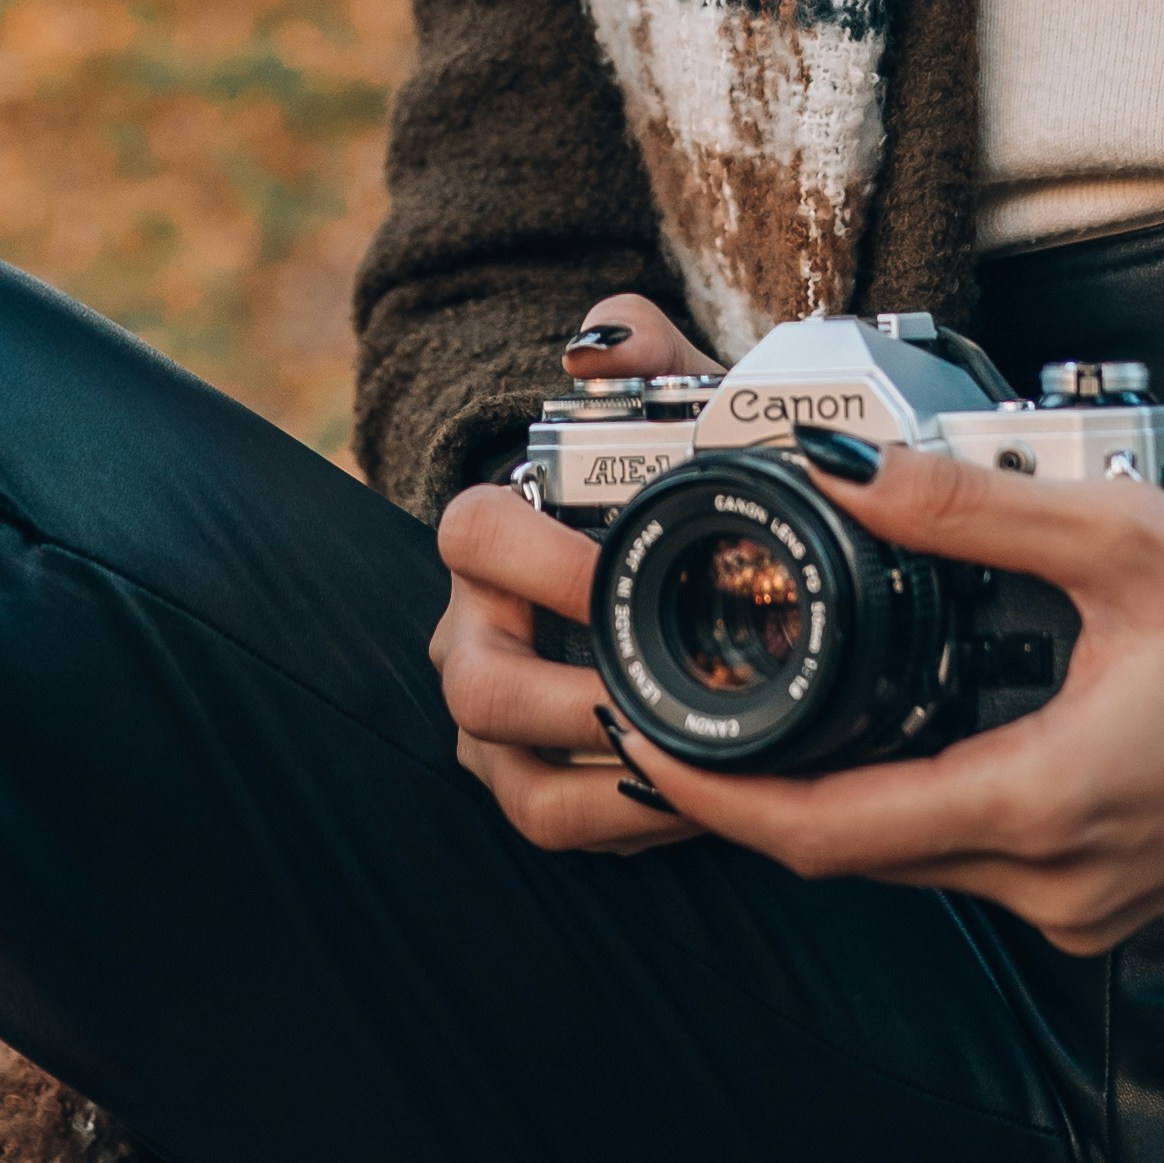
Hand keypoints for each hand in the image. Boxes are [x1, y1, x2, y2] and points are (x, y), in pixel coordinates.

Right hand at [429, 290, 714, 857]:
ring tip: (688, 765)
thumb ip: (648, 358)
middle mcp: (472, 633)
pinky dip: (621, 820)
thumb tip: (604, 341)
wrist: (674, 574)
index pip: (470, 536)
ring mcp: (491, 720)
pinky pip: (553, 821)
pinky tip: (693, 798)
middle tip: (653, 699)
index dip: (536, 562)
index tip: (616, 573)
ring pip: (509, 773)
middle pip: (475, 683)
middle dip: (566, 701)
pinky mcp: (531, 782)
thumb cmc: (670, 496)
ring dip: (600, 779)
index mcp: (493, 542)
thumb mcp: (672, 420)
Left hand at [596, 448, 1163, 952]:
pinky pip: (970, 866)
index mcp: (1049, 801)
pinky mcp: (1099, 905)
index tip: (642, 742)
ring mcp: (1078, 907)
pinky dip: (913, 808)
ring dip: (834, 798)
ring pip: (909, 865)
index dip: (720, 794)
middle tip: (675, 710)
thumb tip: (840, 472)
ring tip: (765, 710)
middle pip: (852, 854)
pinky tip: (894, 736)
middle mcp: (1052, 881)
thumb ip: (973, 506)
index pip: (831, 832)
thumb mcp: (1124, 537)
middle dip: (756, 790)